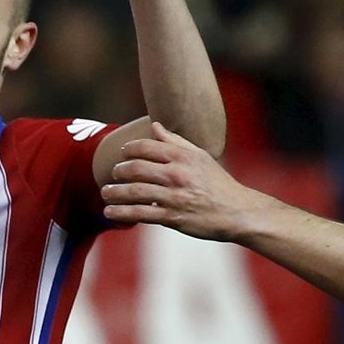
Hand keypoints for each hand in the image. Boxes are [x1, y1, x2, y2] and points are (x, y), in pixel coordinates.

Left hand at [101, 122, 260, 240]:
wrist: (238, 213)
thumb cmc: (218, 184)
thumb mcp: (200, 157)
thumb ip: (175, 142)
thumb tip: (154, 126)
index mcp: (183, 157)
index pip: (146, 147)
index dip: (128, 149)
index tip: (121, 154)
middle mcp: (177, 174)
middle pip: (136, 168)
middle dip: (119, 171)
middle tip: (113, 174)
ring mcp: (174, 196)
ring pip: (134, 192)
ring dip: (114, 192)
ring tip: (105, 193)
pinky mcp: (172, 217)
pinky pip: (140, 213)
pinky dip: (121, 213)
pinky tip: (109, 212)